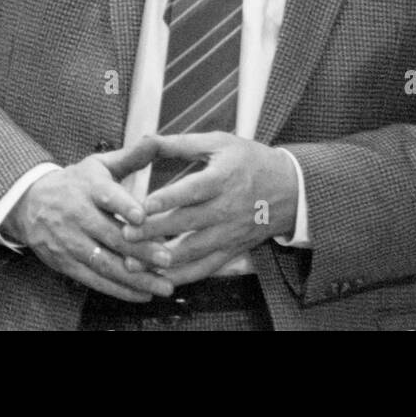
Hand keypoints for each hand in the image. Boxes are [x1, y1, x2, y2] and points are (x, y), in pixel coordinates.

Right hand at [4, 139, 175, 302]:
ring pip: (105, 263)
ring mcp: (70, 242)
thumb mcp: (100, 164)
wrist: (30, 203)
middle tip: (168, 259)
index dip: (124, 206)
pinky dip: (118, 289)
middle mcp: (79, 215)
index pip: (107, 197)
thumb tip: (157, 138)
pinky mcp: (65, 263)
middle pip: (111, 235)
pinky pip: (94, 280)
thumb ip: (131, 156)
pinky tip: (142, 294)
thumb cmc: (77, 182)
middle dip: (141, 250)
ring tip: (163, 285)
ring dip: (134, 276)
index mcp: (90, 188)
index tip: (142, 217)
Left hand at [121, 132, 298, 285]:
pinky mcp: (232, 250)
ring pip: (193, 251)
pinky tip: (158, 277)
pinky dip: (182, 276)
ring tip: (133, 261)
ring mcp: (229, 233)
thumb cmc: (251, 161)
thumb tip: (146, 139)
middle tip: (125, 234)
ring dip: (162, 258)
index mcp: (224, 178)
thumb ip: (182, 143)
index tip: (144, 205)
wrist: (290, 189)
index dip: (169, 198)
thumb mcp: (221, 143)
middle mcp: (227, 208)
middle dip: (154, 231)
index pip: (193, 190)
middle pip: (187, 223)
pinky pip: (205, 268)